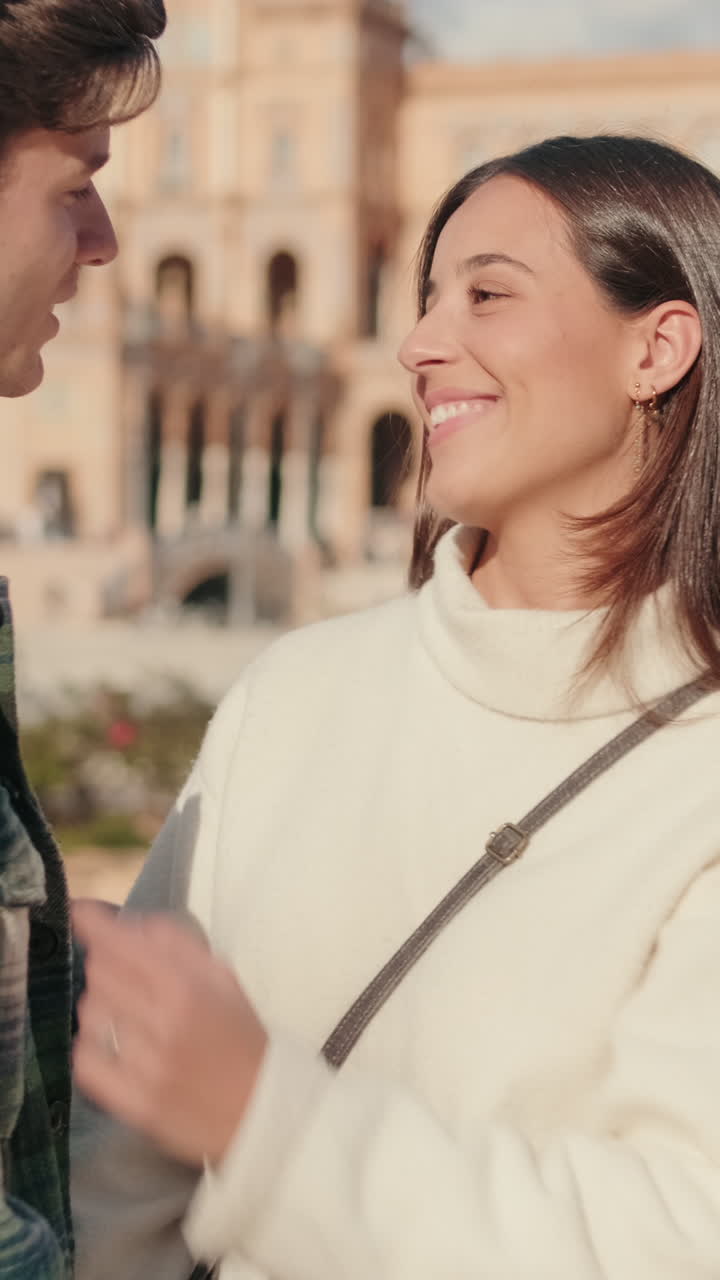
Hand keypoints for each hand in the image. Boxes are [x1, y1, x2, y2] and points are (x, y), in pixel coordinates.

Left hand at [72, 901, 267, 1166]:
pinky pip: (86, 1061)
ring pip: (90, 1013)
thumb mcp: (224, 980)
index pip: (125, 945)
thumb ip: (180, 947)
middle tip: (126, 975)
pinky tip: (110, 1045)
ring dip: (101, 1005)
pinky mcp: (134, 1102)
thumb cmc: (242, 1038)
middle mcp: (164, 1023)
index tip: (79, 911)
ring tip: (127, 1014)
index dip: (95, 924)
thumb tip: (134, 924)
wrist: (262, 1109)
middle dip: (106, 965)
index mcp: (189, 988)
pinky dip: (90, 1046)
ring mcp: (146, 1066)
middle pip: (101, 973)